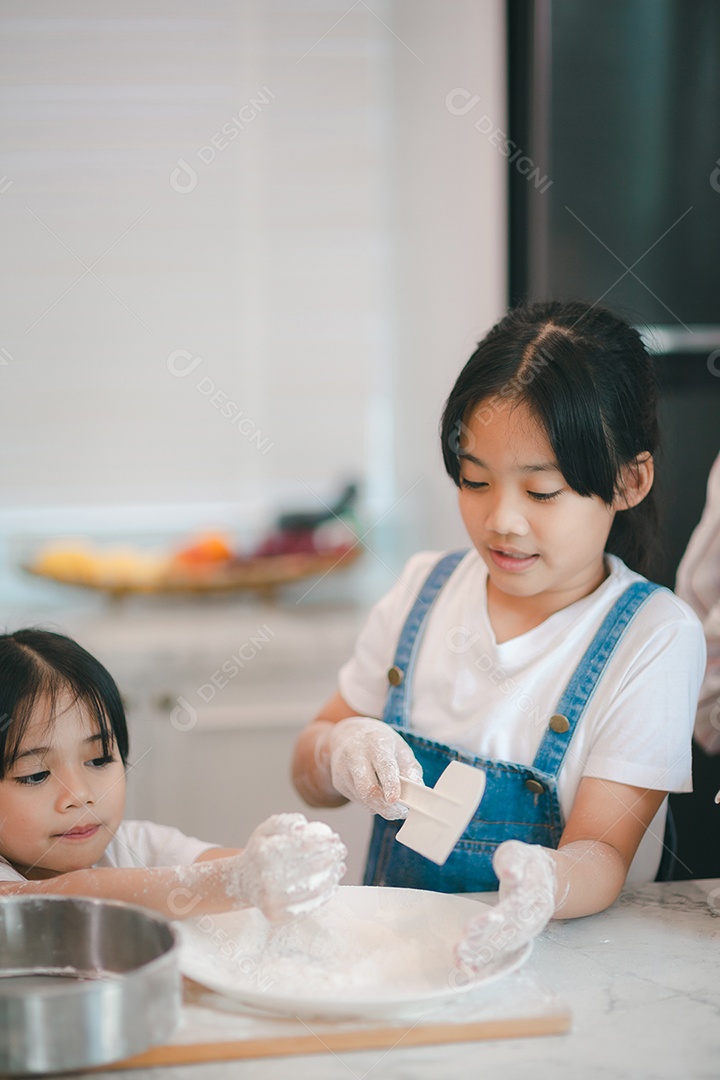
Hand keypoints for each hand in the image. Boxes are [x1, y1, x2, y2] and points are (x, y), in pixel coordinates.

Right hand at [221, 813, 346, 920]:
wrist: (241, 882)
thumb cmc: (259, 852)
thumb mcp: (266, 830)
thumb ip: (285, 822)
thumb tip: (304, 826)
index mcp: (264, 853)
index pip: (302, 846)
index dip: (324, 842)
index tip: (337, 839)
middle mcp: (265, 878)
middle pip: (309, 868)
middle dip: (332, 858)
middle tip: (342, 851)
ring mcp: (270, 900)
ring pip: (311, 890)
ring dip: (332, 878)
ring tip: (341, 868)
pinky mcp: (275, 916)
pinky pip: (306, 907)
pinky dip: (323, 896)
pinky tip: (332, 886)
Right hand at [322, 716, 423, 818]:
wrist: (348, 733)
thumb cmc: (380, 742)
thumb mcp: (400, 747)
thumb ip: (411, 769)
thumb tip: (418, 790)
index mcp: (375, 742)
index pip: (383, 764)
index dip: (390, 783)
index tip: (394, 799)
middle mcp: (355, 754)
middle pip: (367, 789)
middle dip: (385, 807)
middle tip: (400, 812)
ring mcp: (343, 769)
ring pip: (362, 799)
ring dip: (380, 807)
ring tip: (391, 800)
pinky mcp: (338, 782)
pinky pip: (357, 801)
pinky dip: (370, 803)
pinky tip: (375, 792)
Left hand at [455, 841, 556, 971]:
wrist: (546, 875)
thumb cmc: (525, 862)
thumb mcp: (518, 853)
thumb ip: (512, 862)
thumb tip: (511, 874)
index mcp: (535, 891)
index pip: (512, 908)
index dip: (492, 920)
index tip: (469, 928)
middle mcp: (536, 914)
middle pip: (510, 931)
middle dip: (484, 942)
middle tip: (460, 948)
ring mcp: (532, 927)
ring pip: (509, 944)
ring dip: (485, 953)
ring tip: (461, 957)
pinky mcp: (524, 935)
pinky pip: (508, 949)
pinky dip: (491, 959)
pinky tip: (472, 966)